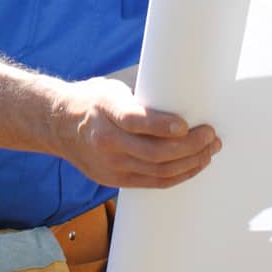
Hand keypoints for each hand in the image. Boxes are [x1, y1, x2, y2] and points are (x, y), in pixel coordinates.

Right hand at [61, 77, 220, 187]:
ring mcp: (109, 164)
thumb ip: (144, 96)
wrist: (59, 125)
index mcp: (105, 110)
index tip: (185, 125)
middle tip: (211, 135)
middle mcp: (105, 140)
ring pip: (158, 171)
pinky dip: (178, 175)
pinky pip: (153, 182)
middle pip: (153, 152)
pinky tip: (194, 165)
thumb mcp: (114, 89)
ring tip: (210, 150)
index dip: (162, 125)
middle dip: (190, 146)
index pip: (135, 120)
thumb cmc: (95, 101)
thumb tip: (186, 89)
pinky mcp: (114, 179)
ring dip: (190, 162)